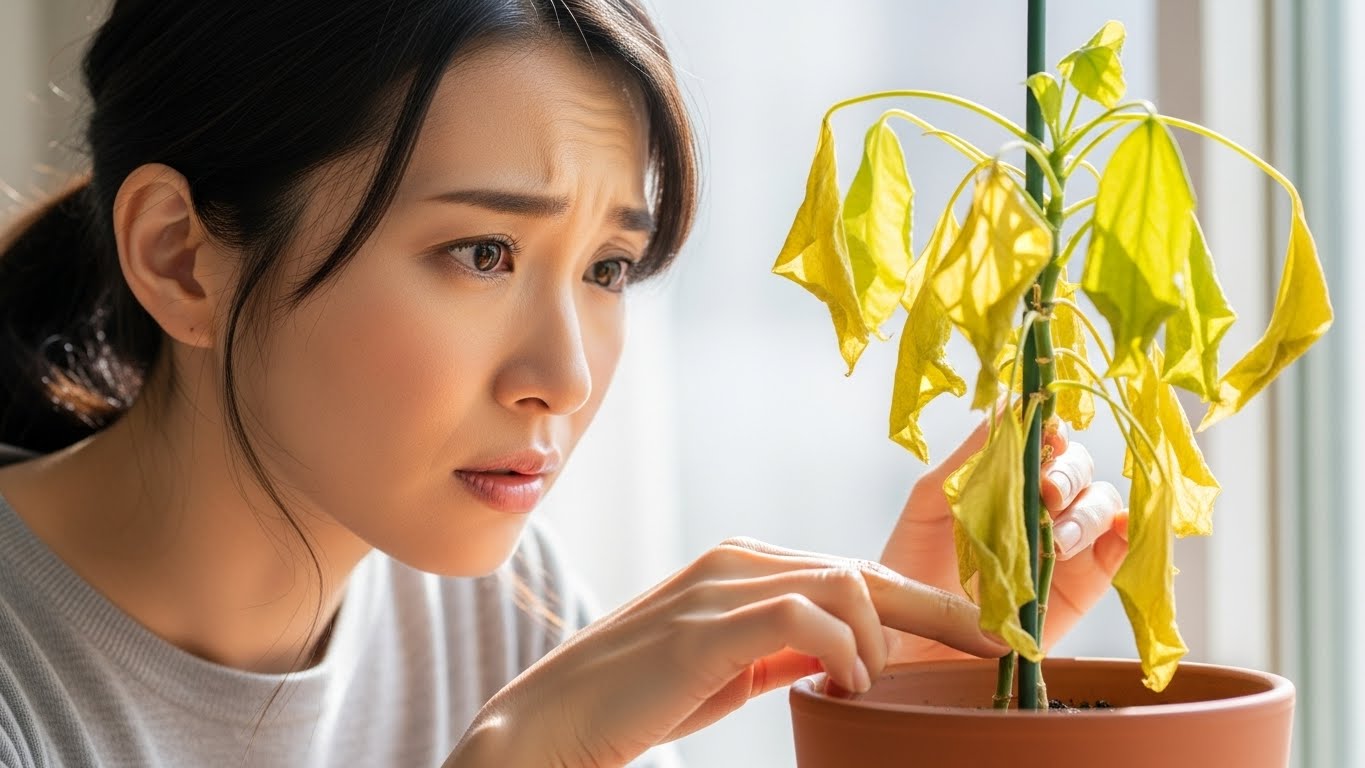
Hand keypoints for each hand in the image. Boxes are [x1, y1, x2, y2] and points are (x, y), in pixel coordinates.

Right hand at [451, 538, 1007, 767]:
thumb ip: (782, 650)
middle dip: (936, 608)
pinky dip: (839, 647)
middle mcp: (736, 559)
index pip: (851, 567)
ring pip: (840, 580)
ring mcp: (718, 585)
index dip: (922, 600)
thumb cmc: (641, 695)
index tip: (981, 632)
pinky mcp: (705, 623)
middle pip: (861, 565)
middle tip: (992, 645)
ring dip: (878, 636)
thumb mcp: (727, 667)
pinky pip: (801, 614)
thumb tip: (845, 654)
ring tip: (871, 684)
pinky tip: (843, 682)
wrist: (555, 720)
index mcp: (743, 563)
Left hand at [879, 417, 1127, 664]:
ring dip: (1086, 512)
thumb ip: (969, 459)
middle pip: (1079, 467)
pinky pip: (1121, 548)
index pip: (1043, 438)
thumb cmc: (913, 568)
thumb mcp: (931, 504)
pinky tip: (1113, 534)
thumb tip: (1005, 404)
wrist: (914, 640)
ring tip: (1055, 540)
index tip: (1043, 435)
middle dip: (1067, 474)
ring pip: (1102, 503)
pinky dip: (1126, 534)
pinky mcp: (1087, 582)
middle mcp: (1041, 503)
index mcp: (1004, 477)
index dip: (1049, 430)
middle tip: (1045, 493)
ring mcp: (1067, 541)